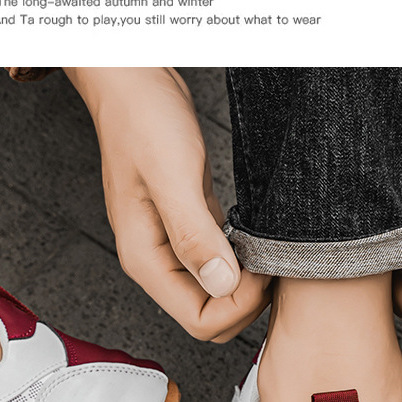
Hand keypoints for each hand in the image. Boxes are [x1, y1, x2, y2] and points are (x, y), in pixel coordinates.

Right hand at [64, 68, 270, 342]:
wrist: (131, 82)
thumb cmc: (142, 120)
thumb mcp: (172, 175)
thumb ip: (193, 234)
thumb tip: (220, 283)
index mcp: (146, 259)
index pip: (199, 320)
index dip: (237, 305)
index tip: (261, 270)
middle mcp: (157, 261)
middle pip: (208, 316)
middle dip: (245, 302)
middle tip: (270, 263)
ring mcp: (172, 247)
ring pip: (216, 294)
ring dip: (246, 284)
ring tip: (266, 252)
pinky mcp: (188, 227)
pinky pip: (218, 264)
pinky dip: (242, 262)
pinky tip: (254, 238)